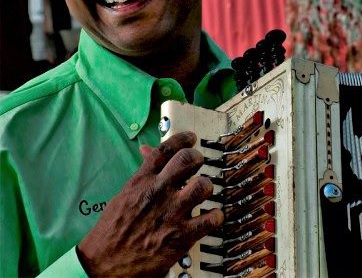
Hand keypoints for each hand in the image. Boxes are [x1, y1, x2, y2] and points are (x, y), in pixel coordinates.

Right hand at [77, 131, 222, 276]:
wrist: (103, 265)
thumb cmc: (113, 230)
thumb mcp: (125, 194)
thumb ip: (142, 172)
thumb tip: (148, 150)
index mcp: (142, 181)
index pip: (166, 149)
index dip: (183, 138)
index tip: (191, 138)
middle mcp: (158, 193)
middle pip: (187, 160)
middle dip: (197, 157)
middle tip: (198, 163)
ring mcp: (171, 214)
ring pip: (202, 186)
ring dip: (207, 186)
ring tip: (203, 190)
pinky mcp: (181, 237)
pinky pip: (210, 219)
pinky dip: (216, 216)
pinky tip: (211, 216)